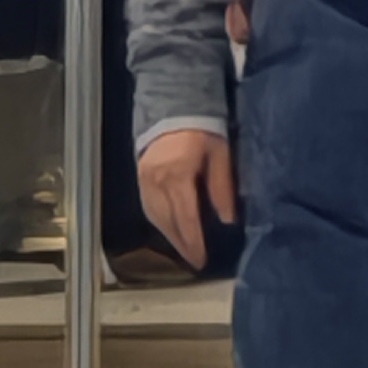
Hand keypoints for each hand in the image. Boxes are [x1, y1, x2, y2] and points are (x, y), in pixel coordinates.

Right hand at [137, 127, 236, 269]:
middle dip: (182, 244)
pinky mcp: (140, 178)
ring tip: (184, 250)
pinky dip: (159, 222)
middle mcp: (157, 182)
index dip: (194, 242)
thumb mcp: (220, 155)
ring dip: (170, 236)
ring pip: (156, 218)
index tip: (201, 260)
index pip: (186, 218)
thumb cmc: (205, 130)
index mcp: (178, 176)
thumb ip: (222, 188)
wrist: (175, 106)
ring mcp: (145, 181)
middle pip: (168, 222)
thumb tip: (227, 220)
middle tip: (195, 261)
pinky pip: (148, 208)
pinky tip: (169, 230)